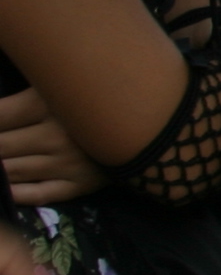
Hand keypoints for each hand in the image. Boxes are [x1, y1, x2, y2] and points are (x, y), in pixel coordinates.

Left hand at [0, 86, 107, 206]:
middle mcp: (54, 137)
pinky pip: (38, 194)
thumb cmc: (100, 92)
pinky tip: (3, 188)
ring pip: (11, 171)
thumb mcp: (62, 81)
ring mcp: (66, 164)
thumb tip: (1, 107)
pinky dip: (14, 194)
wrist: (151, 120)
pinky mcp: (78, 184)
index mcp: (47, 105)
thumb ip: (29, 89)